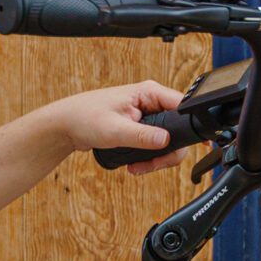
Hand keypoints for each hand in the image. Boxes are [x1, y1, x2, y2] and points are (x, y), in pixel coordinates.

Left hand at [49, 80, 185, 174]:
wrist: (67, 125)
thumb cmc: (85, 118)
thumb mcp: (115, 130)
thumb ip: (142, 136)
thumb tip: (165, 141)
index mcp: (149, 93)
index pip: (182, 107)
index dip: (190, 126)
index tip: (193, 145)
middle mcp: (151, 102)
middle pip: (178, 129)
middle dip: (168, 152)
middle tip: (152, 165)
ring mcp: (147, 115)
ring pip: (167, 140)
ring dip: (157, 159)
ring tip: (138, 167)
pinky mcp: (141, 127)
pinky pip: (155, 144)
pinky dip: (149, 158)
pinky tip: (134, 165)